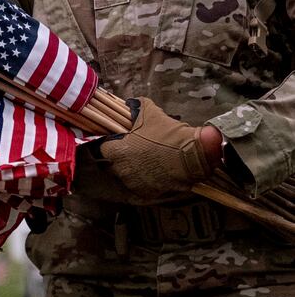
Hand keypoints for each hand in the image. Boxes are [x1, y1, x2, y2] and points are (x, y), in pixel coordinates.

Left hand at [97, 97, 215, 203]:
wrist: (192, 153)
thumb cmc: (167, 132)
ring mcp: (133, 182)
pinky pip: (139, 187)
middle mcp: (120, 169)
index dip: (111, 144)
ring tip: (145, 162)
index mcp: (115, 151)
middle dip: (120, 158)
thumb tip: (128, 104)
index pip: (103, 149)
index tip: (119, 141)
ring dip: (131, 170)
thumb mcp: (149, 111)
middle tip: (133, 151)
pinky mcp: (146, 192)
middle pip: (112, 164)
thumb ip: (134, 107)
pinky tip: (153, 172)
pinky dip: (144, 181)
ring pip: (125, 177)